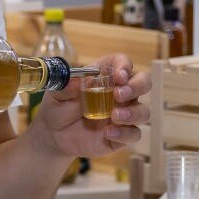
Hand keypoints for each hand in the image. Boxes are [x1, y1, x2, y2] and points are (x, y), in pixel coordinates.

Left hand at [27, 54, 151, 158]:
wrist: (55, 135)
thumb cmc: (58, 108)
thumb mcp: (56, 95)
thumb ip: (65, 87)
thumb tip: (75, 81)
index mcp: (105, 76)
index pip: (122, 62)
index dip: (124, 66)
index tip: (118, 76)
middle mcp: (120, 92)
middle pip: (143, 82)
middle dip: (137, 86)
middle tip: (119, 94)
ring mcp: (123, 114)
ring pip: (144, 111)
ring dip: (133, 112)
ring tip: (114, 116)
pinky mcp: (122, 134)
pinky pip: (134, 134)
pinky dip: (124, 134)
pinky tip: (108, 133)